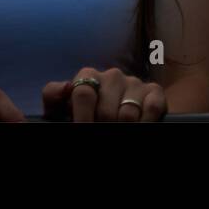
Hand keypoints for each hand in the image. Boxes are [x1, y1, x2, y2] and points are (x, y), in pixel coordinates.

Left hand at [42, 67, 166, 122]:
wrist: (118, 112)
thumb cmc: (86, 113)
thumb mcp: (63, 108)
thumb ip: (53, 97)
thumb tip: (66, 87)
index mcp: (88, 76)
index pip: (83, 94)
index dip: (82, 118)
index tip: (82, 131)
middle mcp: (112, 75)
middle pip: (106, 111)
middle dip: (102, 127)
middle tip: (102, 132)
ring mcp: (134, 82)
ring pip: (128, 115)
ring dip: (123, 129)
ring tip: (117, 132)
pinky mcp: (154, 91)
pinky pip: (152, 109)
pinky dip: (145, 123)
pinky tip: (138, 127)